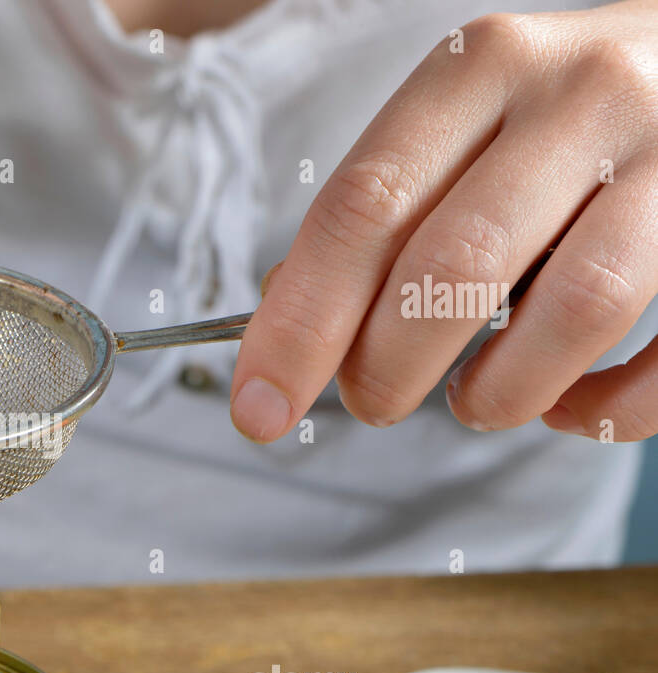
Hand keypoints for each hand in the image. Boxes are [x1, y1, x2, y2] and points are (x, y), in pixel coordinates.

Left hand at [231, 1, 657, 442]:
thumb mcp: (460, 123)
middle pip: (450, 267)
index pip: (362, 208)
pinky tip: (568, 409)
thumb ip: (381, 207)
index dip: (298, 324)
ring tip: (472, 403)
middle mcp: (580, 97)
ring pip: (571, 311)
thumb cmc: (560, 114)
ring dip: (496, 392)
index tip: (257, 406)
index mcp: (481, 69)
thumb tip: (285, 314)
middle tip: (371, 402)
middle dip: (385, 368)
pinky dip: (607, 411)